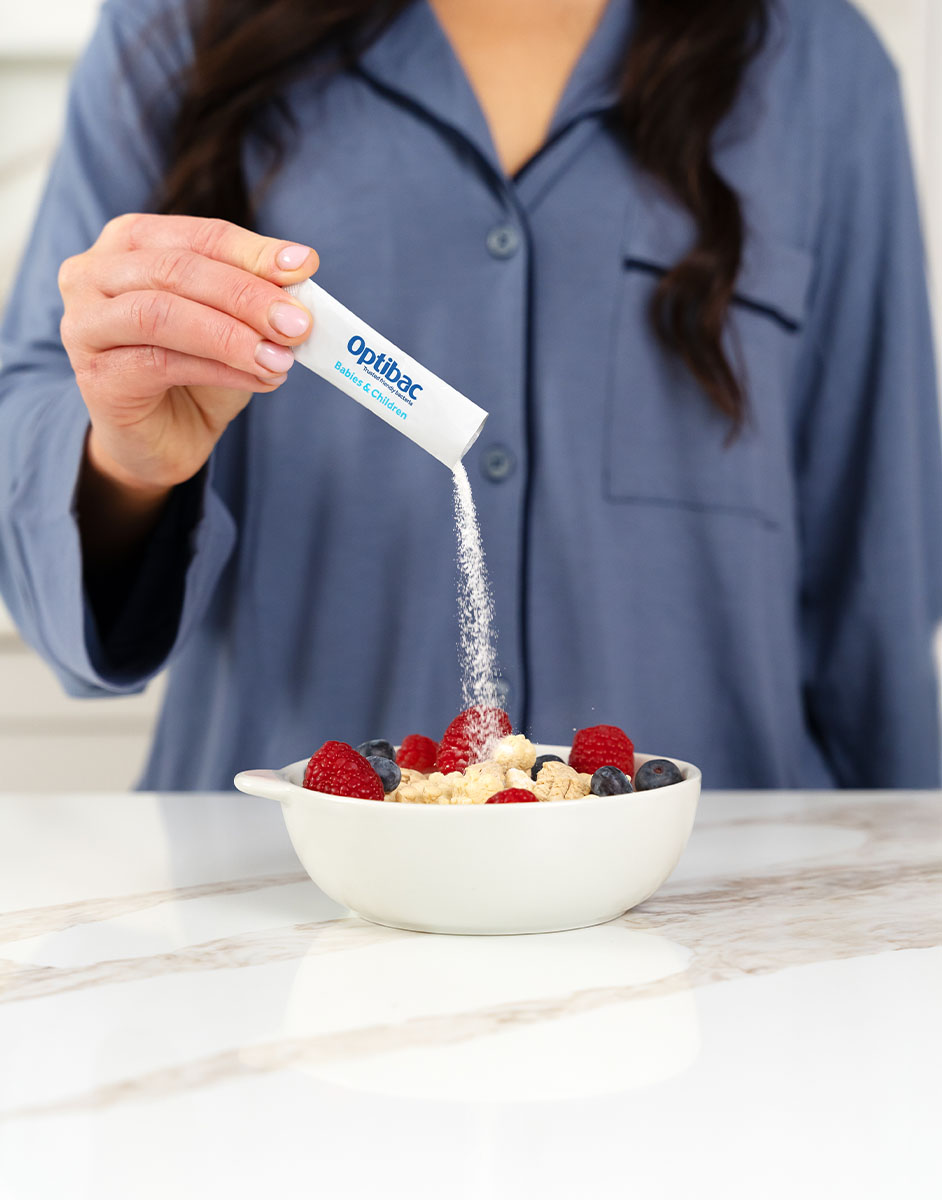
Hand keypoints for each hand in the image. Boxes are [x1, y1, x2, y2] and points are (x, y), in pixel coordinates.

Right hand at [59, 213, 317, 495]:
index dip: (253, 250)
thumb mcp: (233, 325)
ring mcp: (85, 324)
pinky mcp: (94, 376)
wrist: (162, 439)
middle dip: (246, 295)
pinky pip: (160, 363)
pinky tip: (261, 380)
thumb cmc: (195, 373)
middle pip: (176, 269)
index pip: (198, 235)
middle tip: (298, 323)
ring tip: (281, 358)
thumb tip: (299, 277)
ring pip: (160, 313)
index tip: (304, 266)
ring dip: (232, 335)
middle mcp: (94, 273)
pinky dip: (220, 370)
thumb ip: (256, 299)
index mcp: (130, 242)